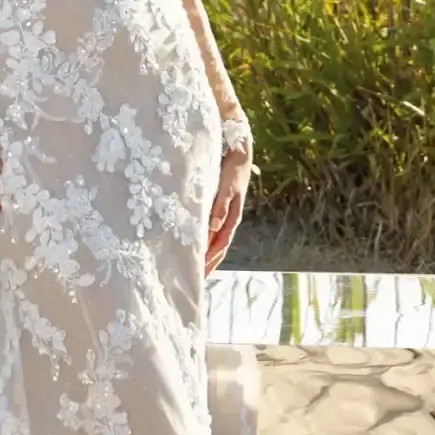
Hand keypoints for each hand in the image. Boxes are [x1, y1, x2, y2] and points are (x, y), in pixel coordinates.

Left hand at [204, 143, 250, 275]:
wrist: (238, 154)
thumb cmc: (232, 170)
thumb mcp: (227, 187)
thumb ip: (220, 205)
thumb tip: (214, 227)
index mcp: (231, 217)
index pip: (219, 245)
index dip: (210, 260)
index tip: (200, 275)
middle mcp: (228, 219)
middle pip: (218, 248)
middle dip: (208, 264)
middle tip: (195, 280)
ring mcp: (224, 215)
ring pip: (215, 241)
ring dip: (206, 255)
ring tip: (195, 268)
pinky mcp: (219, 208)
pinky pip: (212, 230)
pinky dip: (205, 241)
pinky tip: (197, 245)